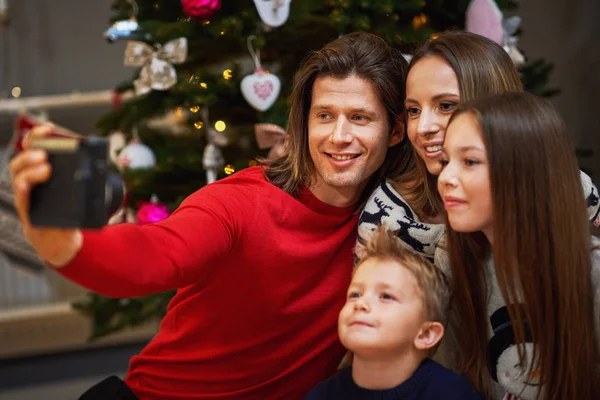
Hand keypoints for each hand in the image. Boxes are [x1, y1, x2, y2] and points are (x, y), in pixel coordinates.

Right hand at [9, 124, 82, 266]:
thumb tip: (100, 166)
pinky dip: (22, 193)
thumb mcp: (78, 194)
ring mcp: (27, 199)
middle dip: (30, 153)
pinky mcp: (27, 215)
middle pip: (20, 162)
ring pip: (19, 180)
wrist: (62, 241)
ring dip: (29, 171)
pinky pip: (21, 202)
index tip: (48, 129)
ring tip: (45, 167)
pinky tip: (24, 186)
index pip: (33, 150)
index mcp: (39, 174)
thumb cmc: (68, 214)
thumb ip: (83, 181)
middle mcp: (29, 184)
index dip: (37, 136)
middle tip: (44, 153)